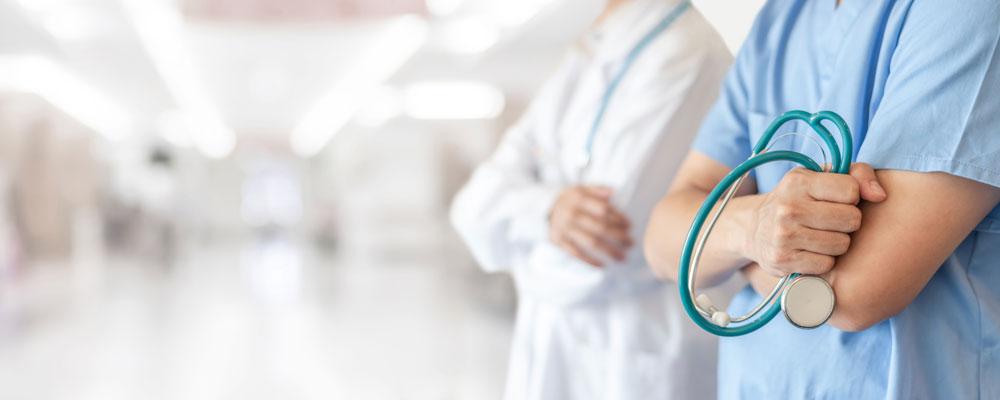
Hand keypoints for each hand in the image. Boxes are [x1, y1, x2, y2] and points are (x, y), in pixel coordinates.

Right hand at [549, 186, 632, 266]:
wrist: (545, 208)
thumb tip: (613, 192)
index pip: (603, 210)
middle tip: (631, 243)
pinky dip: (590, 261)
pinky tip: (603, 265)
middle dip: (618, 237)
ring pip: (591, 242)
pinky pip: (576, 253)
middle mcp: (570, 213)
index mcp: (578, 198)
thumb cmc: (571, 199)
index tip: (629, 226)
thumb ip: (597, 190)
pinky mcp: (559, 241)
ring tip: (623, 257)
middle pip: (600, 228)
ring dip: (609, 251)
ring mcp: (564, 228)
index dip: (618, 218)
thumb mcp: (582, 188)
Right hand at [746, 163, 886, 276]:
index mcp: (799, 181)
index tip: (838, 200)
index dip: (852, 197)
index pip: (851, 190)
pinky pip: (826, 264)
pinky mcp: (783, 260)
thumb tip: (881, 196)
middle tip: (832, 222)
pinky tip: (810, 252)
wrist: (755, 229)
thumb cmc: (799, 200)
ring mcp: (783, 236)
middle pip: (851, 219)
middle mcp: (788, 208)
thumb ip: (858, 174)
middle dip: (848, 222)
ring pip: (841, 244)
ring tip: (821, 237)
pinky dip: (823, 261)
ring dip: (837, 243)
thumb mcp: (820, 177)